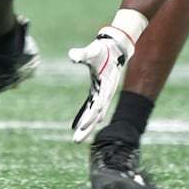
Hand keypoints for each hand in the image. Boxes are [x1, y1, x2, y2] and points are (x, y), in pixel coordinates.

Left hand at [67, 26, 136, 143]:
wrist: (117, 47)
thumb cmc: (103, 49)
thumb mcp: (92, 51)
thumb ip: (82, 54)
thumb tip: (72, 55)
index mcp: (105, 85)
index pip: (98, 105)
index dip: (90, 116)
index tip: (82, 126)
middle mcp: (105, 92)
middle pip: (96, 115)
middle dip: (87, 128)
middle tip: (76, 141)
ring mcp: (103, 93)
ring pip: (95, 114)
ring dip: (88, 126)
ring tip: (77, 139)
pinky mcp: (99, 91)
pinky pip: (93, 107)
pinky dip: (88, 116)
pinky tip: (82, 125)